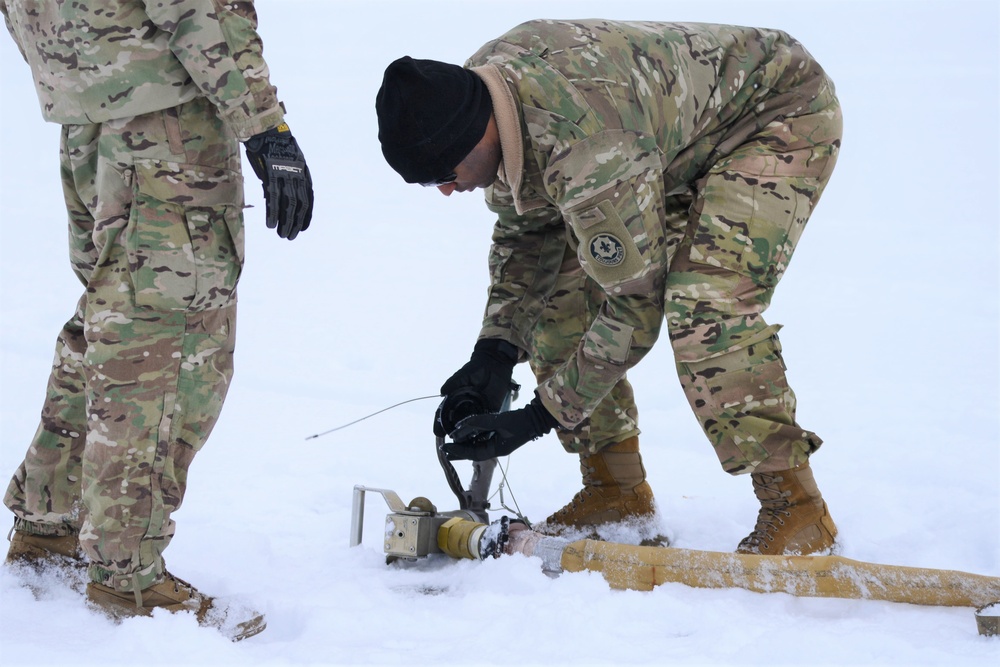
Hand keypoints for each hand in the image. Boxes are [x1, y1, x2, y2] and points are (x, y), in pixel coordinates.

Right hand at [244, 123, 313, 239]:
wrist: (263, 126)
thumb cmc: (271, 143)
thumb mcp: (284, 161)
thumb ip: (281, 178)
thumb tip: (271, 196)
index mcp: (303, 171)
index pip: (308, 198)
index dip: (306, 215)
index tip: (302, 228)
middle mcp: (297, 174)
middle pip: (300, 204)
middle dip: (295, 222)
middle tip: (289, 236)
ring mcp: (285, 174)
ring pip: (289, 204)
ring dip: (286, 222)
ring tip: (282, 235)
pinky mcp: (271, 173)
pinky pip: (273, 197)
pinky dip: (272, 212)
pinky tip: (271, 223)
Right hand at [433, 339, 518, 436]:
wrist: (495, 364)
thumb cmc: (476, 368)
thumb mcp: (463, 375)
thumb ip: (453, 383)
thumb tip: (442, 392)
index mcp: (455, 399)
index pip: (444, 414)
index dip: (440, 424)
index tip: (437, 433)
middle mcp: (464, 406)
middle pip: (456, 423)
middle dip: (453, 433)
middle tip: (451, 444)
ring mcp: (476, 409)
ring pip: (469, 426)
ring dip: (466, 436)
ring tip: (463, 447)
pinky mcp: (489, 409)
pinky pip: (484, 423)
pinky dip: (481, 432)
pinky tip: (479, 441)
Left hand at [441, 396, 557, 460]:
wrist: (536, 418)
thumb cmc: (519, 422)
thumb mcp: (499, 421)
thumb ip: (481, 422)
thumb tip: (462, 425)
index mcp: (496, 450)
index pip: (473, 453)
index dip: (459, 451)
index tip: (445, 448)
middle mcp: (496, 449)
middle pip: (473, 453)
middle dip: (459, 451)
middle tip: (444, 449)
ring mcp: (498, 444)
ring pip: (477, 447)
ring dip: (465, 445)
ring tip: (452, 443)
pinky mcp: (500, 437)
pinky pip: (483, 441)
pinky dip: (473, 439)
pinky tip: (466, 435)